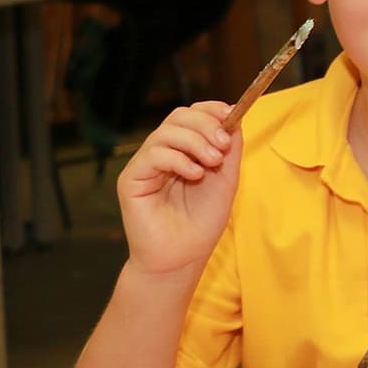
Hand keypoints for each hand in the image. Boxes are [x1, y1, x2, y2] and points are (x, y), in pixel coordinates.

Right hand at [115, 102, 241, 276]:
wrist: (181, 258)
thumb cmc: (202, 222)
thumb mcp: (226, 179)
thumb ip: (230, 150)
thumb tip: (236, 117)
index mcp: (184, 150)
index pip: (191, 115)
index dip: (211, 110)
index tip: (231, 115)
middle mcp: (162, 153)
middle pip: (178, 117)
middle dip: (205, 124)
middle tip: (223, 144)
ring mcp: (145, 165)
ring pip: (165, 132)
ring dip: (195, 142)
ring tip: (212, 163)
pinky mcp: (131, 179)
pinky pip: (152, 155)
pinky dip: (178, 159)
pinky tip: (194, 175)